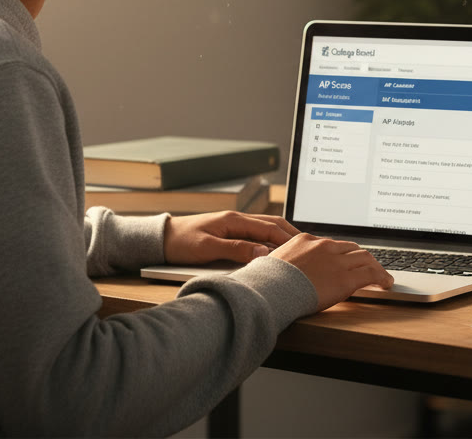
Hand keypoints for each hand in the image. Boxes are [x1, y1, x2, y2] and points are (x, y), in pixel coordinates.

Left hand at [162, 212, 299, 264]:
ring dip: (282, 235)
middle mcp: (237, 219)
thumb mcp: (207, 249)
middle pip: (272, 224)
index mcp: (234, 220)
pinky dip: (271, 239)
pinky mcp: (229, 231)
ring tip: (298, 247)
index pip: (269, 228)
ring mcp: (234, 224)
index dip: (288, 239)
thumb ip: (236, 250)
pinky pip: (257, 233)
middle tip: (310, 247)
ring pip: (266, 227)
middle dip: (292, 234)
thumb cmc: (181, 243)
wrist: (161, 239)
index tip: (304, 249)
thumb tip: (262, 253)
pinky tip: (276, 248)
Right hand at [270, 233, 393, 310]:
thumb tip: (280, 268)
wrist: (270, 290)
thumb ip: (284, 261)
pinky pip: (371, 274)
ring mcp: (336, 261)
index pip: (331, 244)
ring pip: (365, 258)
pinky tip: (385, 283)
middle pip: (351, 248)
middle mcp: (324, 246)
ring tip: (381, 276)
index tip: (346, 261)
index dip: (342, 254)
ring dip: (375, 266)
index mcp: (306, 240)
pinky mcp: (346, 278)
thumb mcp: (271, 262)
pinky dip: (381, 277)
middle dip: (361, 258)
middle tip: (368, 267)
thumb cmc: (265, 281)